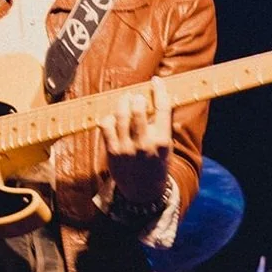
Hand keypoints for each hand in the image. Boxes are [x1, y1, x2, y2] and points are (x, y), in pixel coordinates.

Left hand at [98, 77, 171, 203]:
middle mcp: (145, 144)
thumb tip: (158, 97)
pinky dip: (109, 118)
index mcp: (162, 140)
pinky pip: (106, 126)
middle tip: (136, 96)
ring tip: (124, 101)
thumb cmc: (156, 162)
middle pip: (138, 109)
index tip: (156, 81)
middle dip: (136, 97)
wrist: (144, 191)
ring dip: (122, 103)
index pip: (163, 108)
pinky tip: (113, 118)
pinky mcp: (112, 152)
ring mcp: (127, 148)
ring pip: (121, 115)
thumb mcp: (166, 145)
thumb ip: (161, 124)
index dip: (159, 90)